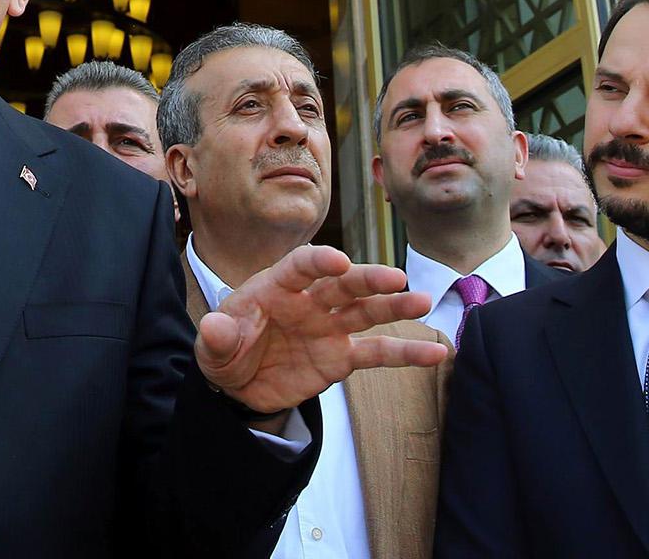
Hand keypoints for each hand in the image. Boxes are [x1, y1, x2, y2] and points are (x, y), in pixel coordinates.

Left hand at [195, 245, 446, 415]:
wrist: (239, 386)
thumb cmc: (225, 353)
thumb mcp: (212, 349)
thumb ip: (217, 338)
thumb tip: (215, 327)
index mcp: (274, 287)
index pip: (298, 267)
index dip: (317, 262)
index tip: (339, 261)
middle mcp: (308, 301)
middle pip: (342, 285)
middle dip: (367, 280)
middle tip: (395, 279)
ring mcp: (328, 327)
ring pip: (366, 312)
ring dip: (394, 307)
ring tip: (423, 302)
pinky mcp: (341, 356)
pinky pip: (377, 353)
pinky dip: (406, 352)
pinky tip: (436, 352)